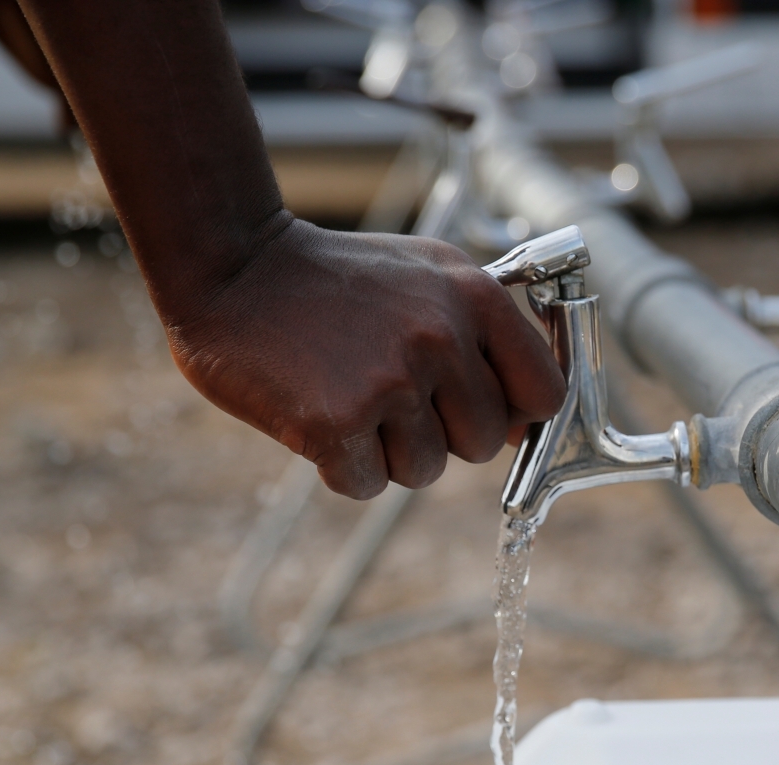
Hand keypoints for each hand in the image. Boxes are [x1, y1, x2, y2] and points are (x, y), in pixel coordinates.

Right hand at [165, 218, 565, 498]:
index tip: (485, 410)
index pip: (544, 393)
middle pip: (483, 442)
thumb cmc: (341, 280)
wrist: (233, 266)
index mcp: (473, 298)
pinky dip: (343, 466)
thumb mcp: (431, 275)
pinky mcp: (334, 422)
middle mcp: (439, 340)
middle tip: (393, 395)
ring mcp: (388, 383)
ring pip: (426, 470)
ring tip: (351, 395)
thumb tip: (526, 426)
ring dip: (389, 451)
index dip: (519, 414)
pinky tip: (320, 415)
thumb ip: (489, 338)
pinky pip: (369, 485)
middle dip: (444, 434)